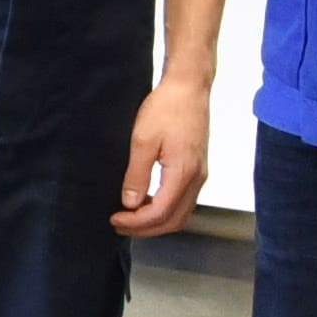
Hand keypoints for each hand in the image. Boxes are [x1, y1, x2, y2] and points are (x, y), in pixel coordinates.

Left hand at [112, 70, 215, 235]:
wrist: (189, 88)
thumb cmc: (167, 108)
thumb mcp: (143, 140)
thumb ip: (137, 175)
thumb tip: (130, 203)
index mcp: (183, 173)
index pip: (160, 213)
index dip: (136, 222)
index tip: (115, 218)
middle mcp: (197, 178)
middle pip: (174, 220)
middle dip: (146, 229)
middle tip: (120, 224)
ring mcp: (200, 174)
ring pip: (182, 213)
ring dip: (157, 221)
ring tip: (131, 216)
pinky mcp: (198, 167)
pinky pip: (185, 200)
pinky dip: (166, 209)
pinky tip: (148, 201)